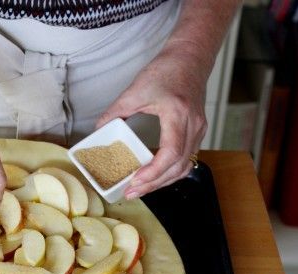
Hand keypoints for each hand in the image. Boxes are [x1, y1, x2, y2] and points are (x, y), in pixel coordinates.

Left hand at [96, 43, 208, 199]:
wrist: (190, 57)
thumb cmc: (167, 69)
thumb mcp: (135, 90)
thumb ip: (115, 112)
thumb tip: (98, 130)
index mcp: (178, 114)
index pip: (171, 153)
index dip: (154, 172)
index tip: (136, 181)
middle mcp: (193, 125)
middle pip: (178, 166)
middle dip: (154, 183)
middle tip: (132, 192)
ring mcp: (199, 130)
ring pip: (185, 166)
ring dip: (163, 181)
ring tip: (141, 188)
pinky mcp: (198, 131)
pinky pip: (188, 159)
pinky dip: (171, 171)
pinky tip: (155, 176)